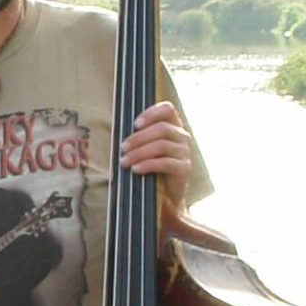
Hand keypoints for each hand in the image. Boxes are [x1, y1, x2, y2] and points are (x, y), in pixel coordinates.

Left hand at [123, 100, 194, 236]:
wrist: (166, 196)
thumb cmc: (152, 169)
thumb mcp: (145, 150)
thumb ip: (139, 138)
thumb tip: (120, 136)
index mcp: (173, 127)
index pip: (168, 109)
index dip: (152, 113)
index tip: (135, 124)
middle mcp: (182, 137)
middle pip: (162, 129)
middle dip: (139, 138)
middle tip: (122, 148)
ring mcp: (184, 152)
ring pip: (162, 145)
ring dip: (139, 152)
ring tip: (124, 161)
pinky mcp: (184, 168)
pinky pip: (165, 163)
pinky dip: (148, 165)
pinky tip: (135, 169)